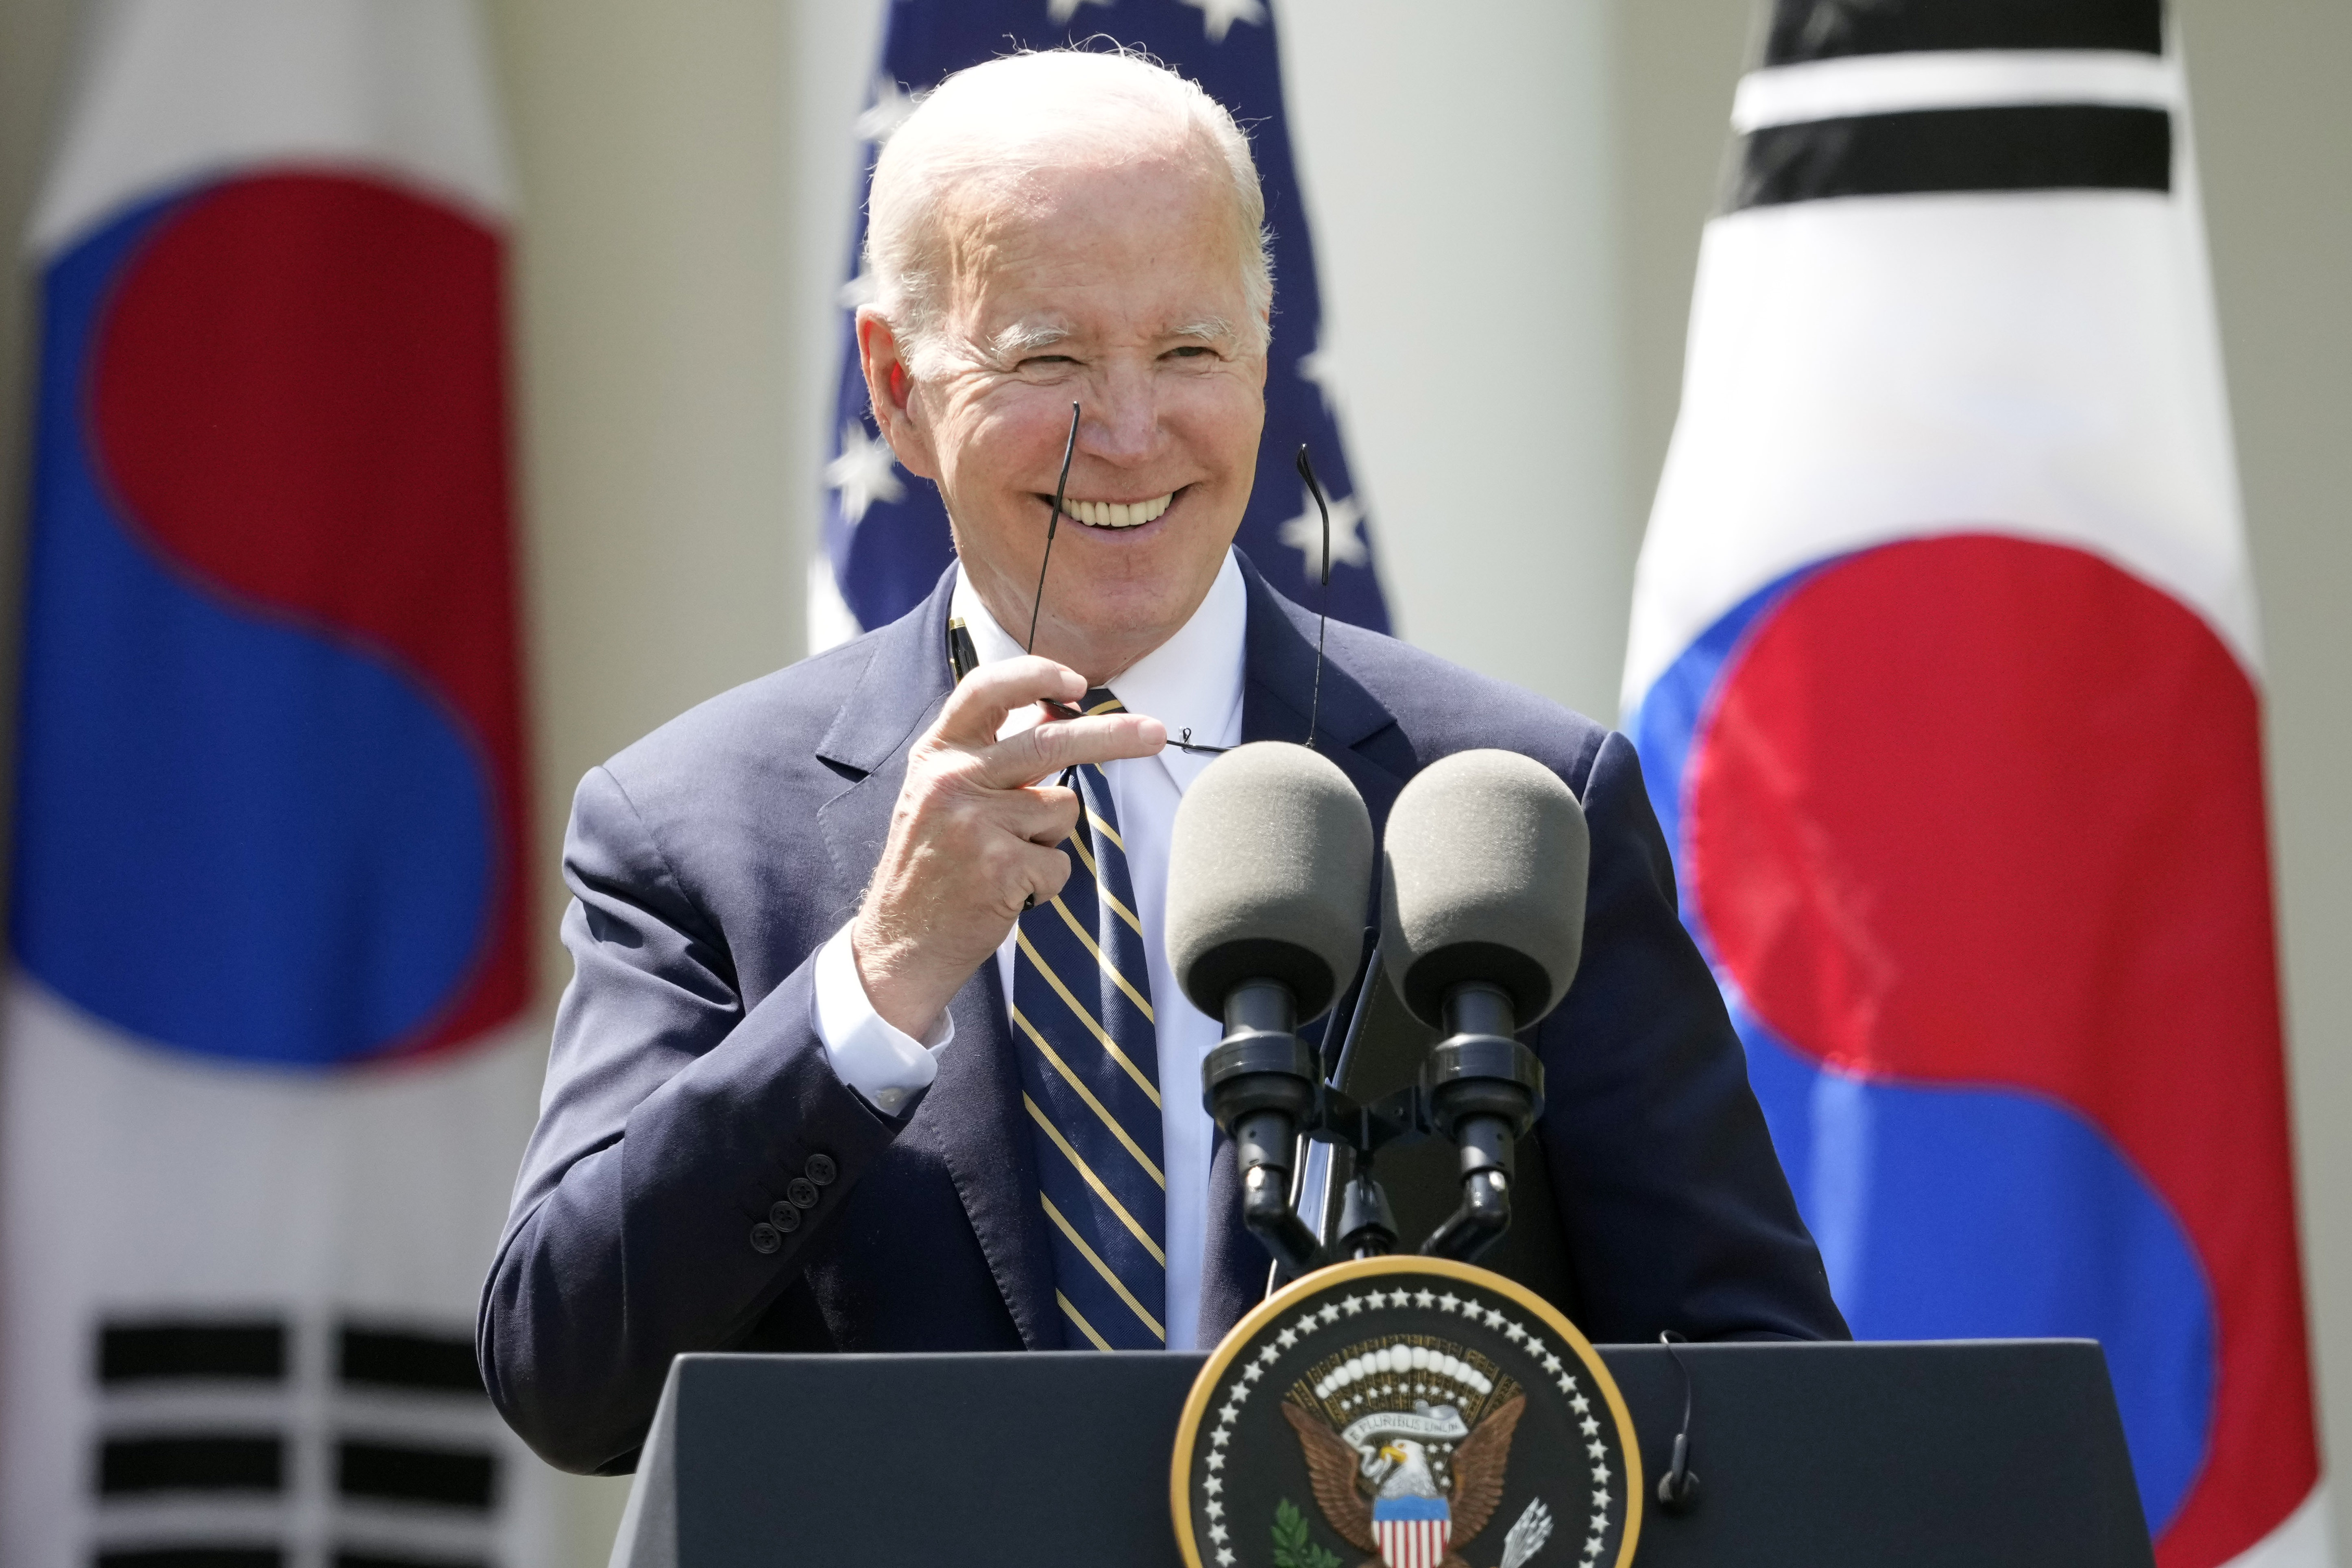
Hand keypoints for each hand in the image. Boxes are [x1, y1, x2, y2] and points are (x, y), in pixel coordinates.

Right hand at [851, 657, 1164, 1036]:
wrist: (899, 945)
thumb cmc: (931, 868)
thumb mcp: (942, 796)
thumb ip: (989, 757)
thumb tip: (1054, 717)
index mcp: (937, 755)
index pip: (987, 690)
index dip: (1037, 675)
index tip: (1077, 682)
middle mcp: (952, 780)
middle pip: (1049, 740)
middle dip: (1114, 735)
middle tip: (1157, 733)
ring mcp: (975, 823)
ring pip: (1062, 808)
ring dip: (1051, 838)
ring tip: (1008, 862)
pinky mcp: (1000, 867)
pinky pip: (1060, 862)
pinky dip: (1047, 882)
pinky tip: (1010, 893)